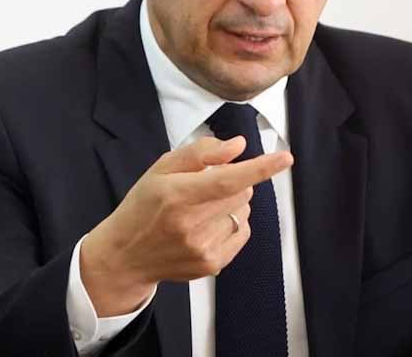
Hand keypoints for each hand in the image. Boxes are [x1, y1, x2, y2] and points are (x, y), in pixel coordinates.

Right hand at [79, 135, 293, 315]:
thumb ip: (201, 153)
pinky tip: (208, 225)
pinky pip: (243, 232)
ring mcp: (202, 249)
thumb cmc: (143, 206)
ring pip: (244, 212)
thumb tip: (237, 147)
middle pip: (241, 193)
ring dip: (232, 203)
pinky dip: (233, 222)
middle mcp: (190, 225)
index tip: (285, 158)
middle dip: (234, 182)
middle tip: (206, 186)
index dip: (260, 168)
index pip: (227, 180)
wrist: (125, 255)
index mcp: (176, 195)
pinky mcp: (211, 265)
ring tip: (202, 209)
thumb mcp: (161, 168)